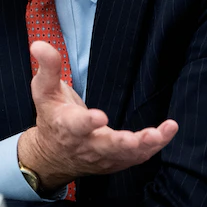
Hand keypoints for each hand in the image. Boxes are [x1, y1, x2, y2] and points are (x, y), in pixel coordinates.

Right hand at [18, 41, 177, 191]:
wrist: (53, 156)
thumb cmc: (51, 117)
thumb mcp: (44, 91)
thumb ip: (47, 68)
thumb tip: (38, 44)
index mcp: (67, 126)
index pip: (77, 125)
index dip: (88, 122)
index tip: (100, 116)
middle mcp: (86, 145)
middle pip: (107, 146)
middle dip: (125, 143)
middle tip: (143, 137)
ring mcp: (103, 156)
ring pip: (126, 154)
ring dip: (146, 145)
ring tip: (163, 132)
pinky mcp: (116, 162)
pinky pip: (137, 157)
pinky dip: (153, 147)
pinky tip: (167, 132)